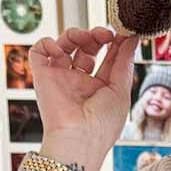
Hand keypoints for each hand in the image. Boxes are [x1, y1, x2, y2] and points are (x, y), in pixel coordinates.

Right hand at [29, 25, 139, 170]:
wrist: (78, 140)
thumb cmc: (103, 124)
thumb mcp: (121, 90)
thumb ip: (124, 62)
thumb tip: (131, 38)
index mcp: (99, 88)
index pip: (106, 57)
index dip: (113, 42)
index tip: (123, 31)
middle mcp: (79, 82)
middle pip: (85, 47)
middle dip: (96, 35)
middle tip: (105, 34)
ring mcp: (60, 78)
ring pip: (64, 44)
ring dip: (75, 34)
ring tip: (85, 37)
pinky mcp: (42, 77)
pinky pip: (38, 52)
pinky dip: (47, 42)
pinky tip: (60, 49)